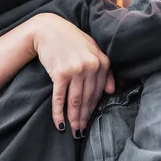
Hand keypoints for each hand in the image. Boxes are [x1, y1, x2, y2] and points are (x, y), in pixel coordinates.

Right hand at [28, 13, 114, 138]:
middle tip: (81, 132)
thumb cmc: (70, 39)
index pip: (99, 91)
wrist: (48, 29)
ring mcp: (76, 70)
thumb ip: (104, 68)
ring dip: (74, 119)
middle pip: (88, 99)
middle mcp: (91, 66)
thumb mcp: (92, 48)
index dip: (94, 108)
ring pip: (76, 101)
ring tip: (74, 131)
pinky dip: (59, 112)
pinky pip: (60, 98)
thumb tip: (111, 91)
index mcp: (102, 61)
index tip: (90, 119)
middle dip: (84, 118)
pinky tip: (60, 123)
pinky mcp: (60, 73)